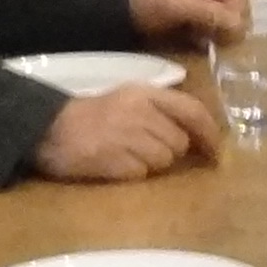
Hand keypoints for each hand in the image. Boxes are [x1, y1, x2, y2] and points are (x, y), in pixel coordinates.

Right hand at [30, 83, 218, 180]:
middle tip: (143, 148)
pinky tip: (114, 163)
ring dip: (151, 163)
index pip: (192, 111)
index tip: (217, 154)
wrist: (50, 129)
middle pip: (179, 142)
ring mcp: (128, 136)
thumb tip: (197, 137)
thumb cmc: (92, 116)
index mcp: (146, 93)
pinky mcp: (115, 160)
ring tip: (125, 154)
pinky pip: (141, 174)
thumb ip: (161, 112)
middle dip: (169, 151)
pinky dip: (133, 173)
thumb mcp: (129, 100)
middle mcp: (141, 112)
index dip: (210, 134)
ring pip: (163, 160)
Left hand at [127, 0, 246, 41]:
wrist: (123, 12)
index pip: (241, 1)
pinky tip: (197, 47)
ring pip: (228, 29)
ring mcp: (208, 11)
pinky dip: (210, 44)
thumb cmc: (150, 2)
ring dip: (220, 39)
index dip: (237, 18)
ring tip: (202, 43)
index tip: (225, 34)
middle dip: (229, 30)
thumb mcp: (178, 5)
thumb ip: (209, 13)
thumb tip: (240, 27)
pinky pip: (214, 37)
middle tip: (213, 42)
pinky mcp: (199, 27)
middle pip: (238, 15)